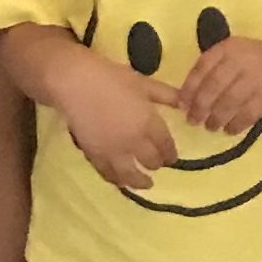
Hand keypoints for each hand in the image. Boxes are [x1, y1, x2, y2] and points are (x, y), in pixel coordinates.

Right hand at [53, 48, 183, 191]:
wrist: (76, 83)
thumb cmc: (111, 77)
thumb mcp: (142, 82)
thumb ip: (166, 95)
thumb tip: (185, 104)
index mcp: (149, 123)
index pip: (166, 146)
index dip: (171, 153)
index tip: (172, 156)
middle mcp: (135, 143)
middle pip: (152, 162)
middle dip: (156, 163)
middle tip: (156, 163)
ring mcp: (114, 152)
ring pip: (132, 175)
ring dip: (141, 181)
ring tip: (146, 184)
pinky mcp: (96, 156)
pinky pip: (109, 174)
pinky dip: (117, 180)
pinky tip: (121, 182)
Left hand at [173, 29, 261, 140]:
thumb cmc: (258, 60)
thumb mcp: (235, 53)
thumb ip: (214, 69)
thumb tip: (188, 95)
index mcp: (228, 48)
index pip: (202, 67)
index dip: (189, 87)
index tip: (181, 104)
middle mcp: (240, 61)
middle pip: (213, 87)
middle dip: (199, 106)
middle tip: (192, 120)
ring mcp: (255, 80)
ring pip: (228, 103)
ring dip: (215, 118)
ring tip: (210, 126)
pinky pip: (246, 115)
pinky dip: (235, 124)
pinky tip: (229, 129)